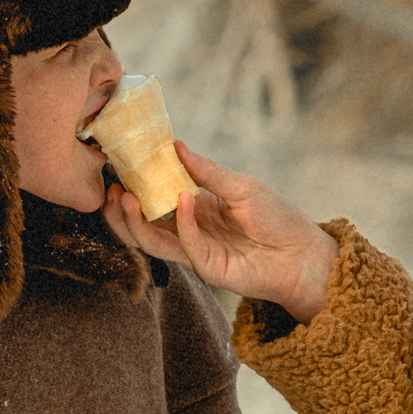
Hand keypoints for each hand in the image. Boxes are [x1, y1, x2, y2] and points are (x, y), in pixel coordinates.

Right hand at [103, 140, 340, 321]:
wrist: (303, 255)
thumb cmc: (277, 218)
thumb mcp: (241, 186)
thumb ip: (207, 171)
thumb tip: (175, 145)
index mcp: (195, 207)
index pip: (155, 196)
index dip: (135, 183)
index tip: (117, 164)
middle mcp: (189, 230)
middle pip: (143, 223)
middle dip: (121, 209)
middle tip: (109, 187)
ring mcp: (196, 251)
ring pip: (152, 241)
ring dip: (135, 221)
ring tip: (123, 197)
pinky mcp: (208, 268)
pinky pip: (186, 246)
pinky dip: (180, 223)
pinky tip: (181, 201)